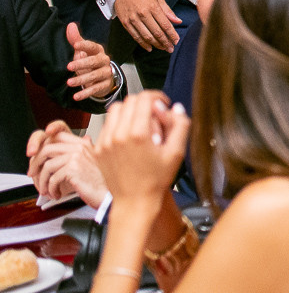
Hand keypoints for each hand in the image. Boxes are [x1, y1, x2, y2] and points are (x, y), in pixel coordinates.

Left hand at [27, 121, 106, 206]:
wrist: (109, 194)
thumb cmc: (100, 182)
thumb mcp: (88, 164)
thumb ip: (75, 155)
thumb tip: (52, 156)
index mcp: (83, 144)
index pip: (58, 135)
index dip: (43, 143)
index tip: (35, 156)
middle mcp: (81, 147)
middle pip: (47, 148)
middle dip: (36, 163)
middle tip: (33, 174)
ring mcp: (78, 156)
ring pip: (47, 166)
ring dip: (43, 181)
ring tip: (46, 190)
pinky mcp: (74, 169)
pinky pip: (53, 178)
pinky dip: (51, 189)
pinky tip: (56, 194)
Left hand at [66, 23, 117, 99]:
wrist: (103, 78)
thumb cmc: (89, 61)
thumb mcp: (82, 51)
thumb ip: (76, 39)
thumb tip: (70, 25)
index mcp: (98, 51)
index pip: (92, 46)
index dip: (85, 45)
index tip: (75, 45)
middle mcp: (104, 61)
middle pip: (94, 61)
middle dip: (82, 64)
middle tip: (69, 66)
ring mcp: (106, 73)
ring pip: (95, 76)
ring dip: (81, 79)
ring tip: (69, 82)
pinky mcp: (105, 85)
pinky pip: (95, 89)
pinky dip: (86, 93)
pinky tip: (76, 96)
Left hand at [94, 92, 188, 210]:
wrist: (134, 202)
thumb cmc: (156, 180)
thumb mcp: (176, 152)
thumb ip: (180, 125)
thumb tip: (174, 107)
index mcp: (137, 134)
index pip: (144, 98)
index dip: (157, 96)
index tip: (163, 105)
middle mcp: (117, 135)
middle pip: (129, 101)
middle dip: (144, 103)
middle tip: (154, 116)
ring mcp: (104, 142)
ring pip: (115, 109)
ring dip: (129, 110)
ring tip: (140, 123)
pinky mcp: (98, 149)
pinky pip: (107, 124)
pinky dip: (119, 122)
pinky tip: (129, 135)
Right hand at [113, 0, 181, 52]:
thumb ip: (168, 11)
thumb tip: (178, 21)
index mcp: (153, 7)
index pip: (165, 24)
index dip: (172, 34)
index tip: (176, 40)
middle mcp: (143, 14)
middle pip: (157, 32)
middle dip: (165, 42)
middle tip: (171, 48)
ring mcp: (133, 19)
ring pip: (146, 36)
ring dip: (156, 45)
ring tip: (163, 48)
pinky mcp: (126, 23)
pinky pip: (136, 37)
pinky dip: (143, 44)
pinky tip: (150, 48)